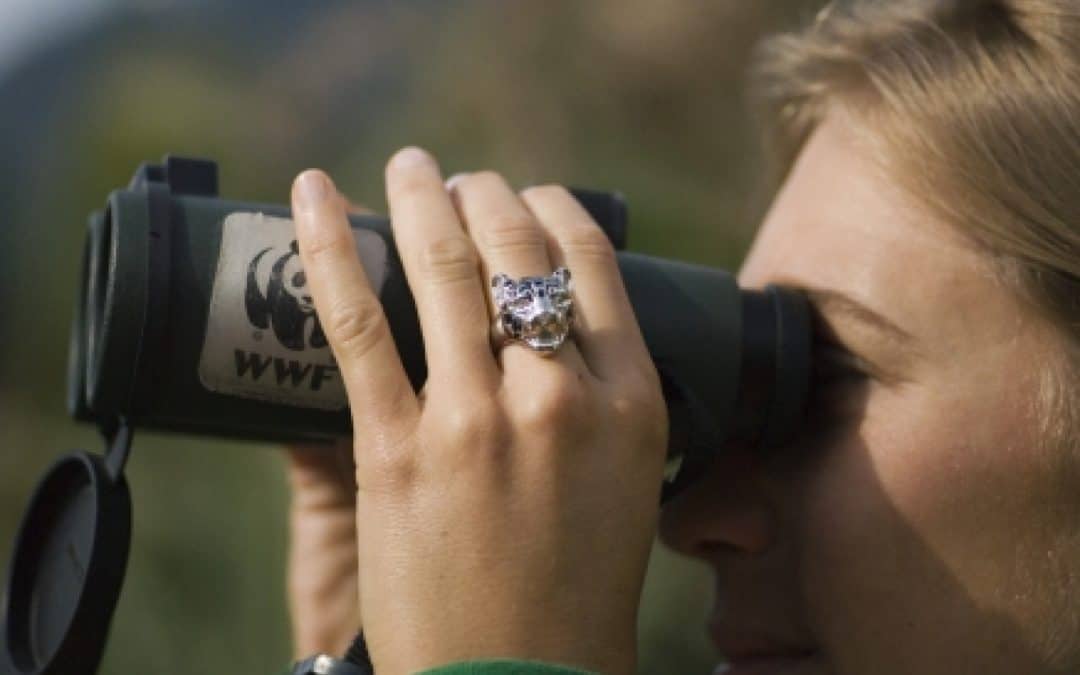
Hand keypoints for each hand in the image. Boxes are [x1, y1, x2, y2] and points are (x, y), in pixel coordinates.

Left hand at [289, 148, 667, 674]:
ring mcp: (476, 420)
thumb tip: (538, 332)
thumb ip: (591, 406)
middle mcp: (559, 398)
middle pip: (517, 249)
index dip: (550, 208)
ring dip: (420, 195)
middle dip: (484, 193)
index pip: (590, 262)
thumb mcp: (621, 487)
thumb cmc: (574, 591)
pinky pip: (357, 325)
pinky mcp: (397, 450)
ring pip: (444, 266)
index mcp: (629, 403)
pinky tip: (311, 195)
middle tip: (458, 180)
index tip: (523, 196)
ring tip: (410, 166)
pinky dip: (327, 248)